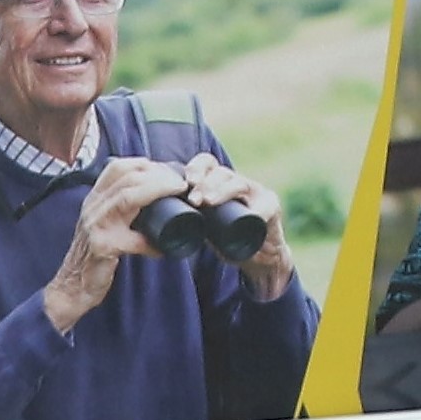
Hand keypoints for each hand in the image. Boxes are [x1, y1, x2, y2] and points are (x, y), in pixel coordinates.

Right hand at [44, 156, 188, 334]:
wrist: (71, 287)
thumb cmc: (92, 256)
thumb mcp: (100, 224)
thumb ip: (117, 209)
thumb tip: (153, 200)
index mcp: (94, 199)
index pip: (116, 167)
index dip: (143, 163)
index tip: (165, 169)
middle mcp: (92, 207)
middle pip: (127, 178)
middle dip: (158, 175)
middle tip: (179, 182)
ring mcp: (95, 226)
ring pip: (128, 198)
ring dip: (158, 191)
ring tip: (177, 194)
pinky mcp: (103, 247)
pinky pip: (134, 240)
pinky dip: (152, 243)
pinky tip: (162, 248)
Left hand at [179, 153, 293, 296]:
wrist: (261, 255)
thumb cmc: (228, 239)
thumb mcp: (206, 226)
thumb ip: (186, 220)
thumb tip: (149, 225)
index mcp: (220, 182)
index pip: (207, 164)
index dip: (196, 169)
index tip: (186, 183)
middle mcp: (238, 182)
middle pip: (221, 172)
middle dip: (205, 182)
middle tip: (194, 198)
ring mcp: (256, 194)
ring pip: (239, 184)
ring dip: (223, 190)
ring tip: (209, 201)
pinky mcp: (271, 208)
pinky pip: (266, 208)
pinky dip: (258, 211)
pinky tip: (253, 214)